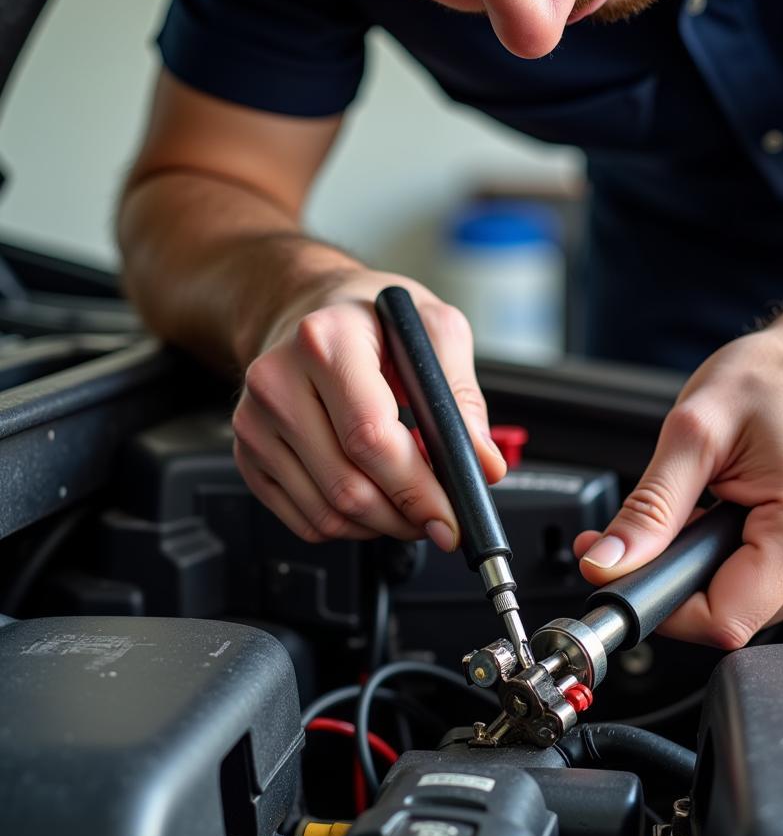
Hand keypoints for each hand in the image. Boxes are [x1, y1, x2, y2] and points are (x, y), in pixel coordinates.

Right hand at [232, 268, 505, 545]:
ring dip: (379, 526)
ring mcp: (255, 422)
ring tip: (408, 506)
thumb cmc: (371, 318)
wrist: (306, 308)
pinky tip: (372, 502)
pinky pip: (305, 521)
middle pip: (347, 486)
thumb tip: (482, 463)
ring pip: (326, 514)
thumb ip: (462, 396)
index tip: (450, 516)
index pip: (371, 437)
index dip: (417, 489)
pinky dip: (348, 527)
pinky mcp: (248, 453)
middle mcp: (278, 381)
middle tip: (439, 518)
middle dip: (405, 516)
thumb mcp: (433, 329)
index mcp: (326, 341)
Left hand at [573, 319, 782, 647]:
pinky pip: (767, 583)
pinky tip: (728, 513)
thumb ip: (649, 508)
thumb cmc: (781, 376)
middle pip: (732, 614)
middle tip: (653, 528)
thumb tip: (607, 564)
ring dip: (703, 568)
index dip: (662, 606)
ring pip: (746, 602)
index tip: (626, 575)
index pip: (721, 620)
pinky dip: (731, 558)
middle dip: (676, 580)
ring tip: (702, 507)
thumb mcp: (695, 432)